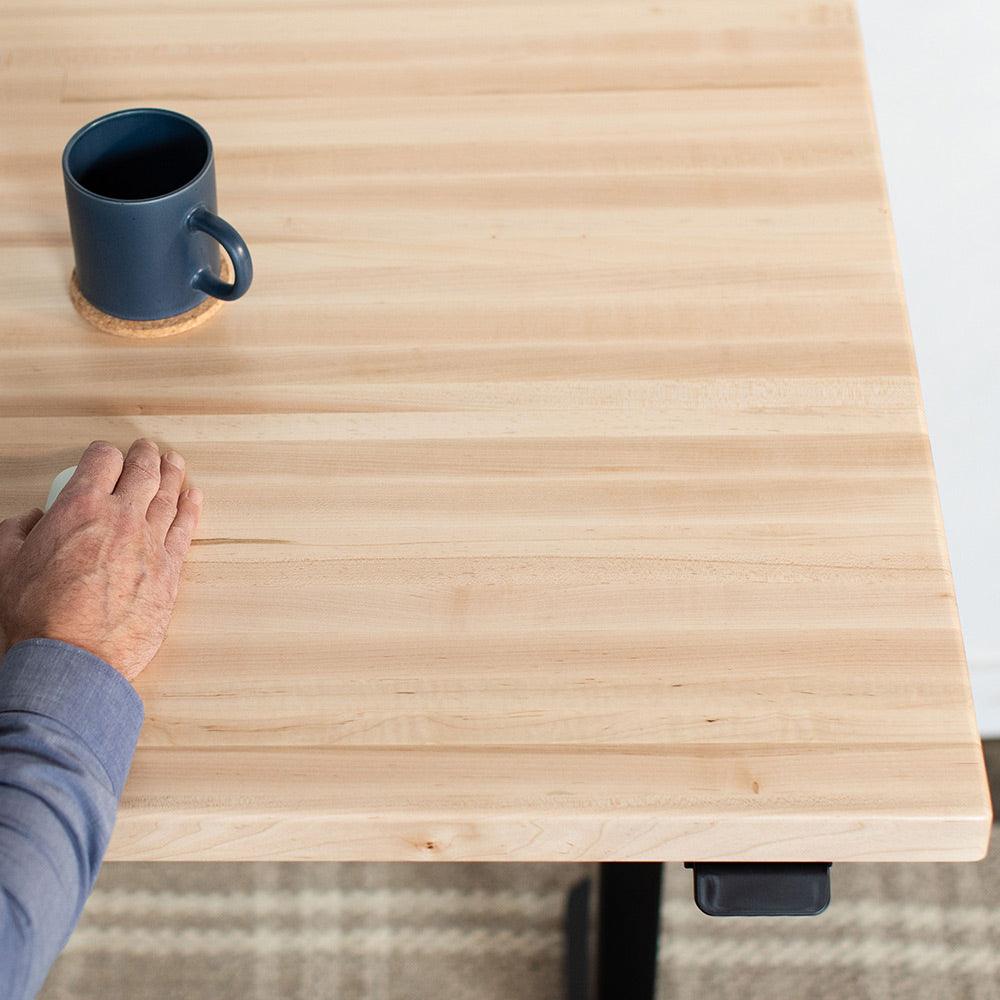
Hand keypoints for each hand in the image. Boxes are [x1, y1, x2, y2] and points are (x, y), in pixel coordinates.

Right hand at [0, 439, 202, 682]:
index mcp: (81, 507)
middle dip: (145, 455)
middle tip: (147, 449)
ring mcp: (151, 543)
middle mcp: (122, 518)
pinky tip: (193, 498)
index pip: (102, 461)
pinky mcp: (170, 571)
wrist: (72, 658)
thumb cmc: (36, 616)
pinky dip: (190, 509)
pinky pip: (185, 530)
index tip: (104, 454)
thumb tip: (33, 519)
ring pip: (168, 496)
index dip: (103, 453)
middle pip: (143, 472)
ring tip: (174, 463)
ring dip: (172, 475)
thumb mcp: (5, 563)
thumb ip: (18, 532)